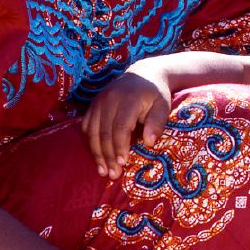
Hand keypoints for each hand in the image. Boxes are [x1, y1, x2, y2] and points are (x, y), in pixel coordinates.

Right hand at [82, 61, 173, 178]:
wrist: (143, 74)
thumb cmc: (155, 94)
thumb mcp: (163, 105)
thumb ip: (157, 122)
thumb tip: (149, 143)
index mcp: (128, 99)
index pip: (120, 127)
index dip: (119, 147)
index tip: (123, 163)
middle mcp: (109, 99)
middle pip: (104, 132)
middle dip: (107, 156)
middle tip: (112, 175)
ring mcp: (98, 101)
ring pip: (92, 131)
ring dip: (97, 153)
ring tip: (103, 171)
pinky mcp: (92, 105)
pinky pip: (86, 126)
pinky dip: (90, 143)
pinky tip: (97, 157)